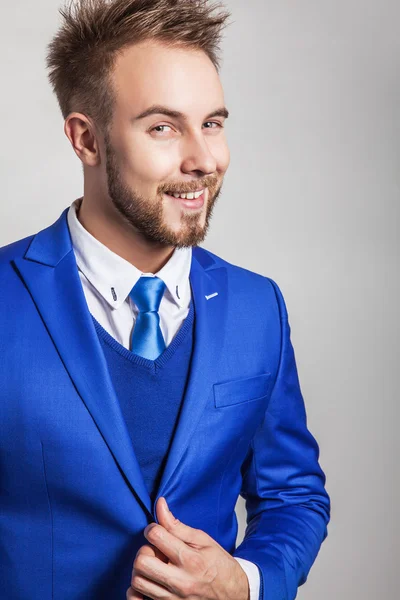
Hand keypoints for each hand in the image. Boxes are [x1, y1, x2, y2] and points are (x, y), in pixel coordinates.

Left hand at [126, 497, 249, 599]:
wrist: (233, 594)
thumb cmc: (219, 565)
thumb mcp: (203, 540)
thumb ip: (177, 525)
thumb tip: (160, 505)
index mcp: (190, 559)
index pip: (156, 536)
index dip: (153, 528)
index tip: (157, 530)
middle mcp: (179, 581)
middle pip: (142, 561)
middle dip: (145, 550)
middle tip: (155, 550)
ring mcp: (173, 598)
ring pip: (137, 581)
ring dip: (141, 569)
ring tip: (155, 565)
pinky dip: (138, 590)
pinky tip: (149, 581)